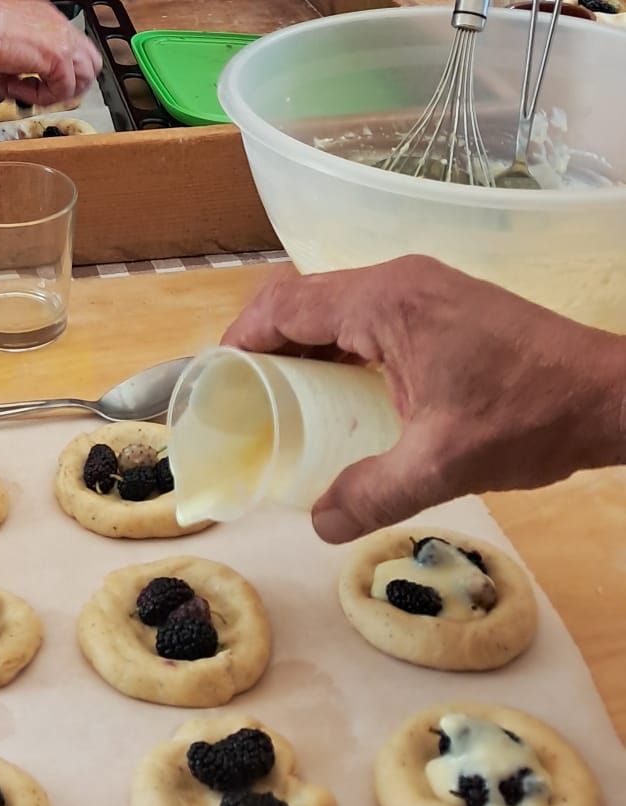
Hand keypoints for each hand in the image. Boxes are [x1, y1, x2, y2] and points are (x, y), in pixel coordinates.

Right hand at [0, 0, 101, 104]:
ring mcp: (63, 39)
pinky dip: (41, 97)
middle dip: (72, 83)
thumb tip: (13, 91)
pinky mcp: (58, 56)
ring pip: (85, 76)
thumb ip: (16, 70)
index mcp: (47, 18)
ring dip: (59, 91)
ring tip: (31, 93)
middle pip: (90, 62)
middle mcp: (60, 25)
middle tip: (47, 92)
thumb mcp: (3, 48)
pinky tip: (17, 89)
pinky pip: (62, 90)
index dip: (60, 71)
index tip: (38, 80)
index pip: (73, 48)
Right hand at [221, 254, 625, 542]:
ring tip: (286, 401)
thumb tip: (318, 524)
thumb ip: (374, 492)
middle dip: (268, 344)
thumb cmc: (527, 417)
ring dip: (307, 345)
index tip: (218, 380)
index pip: (286, 304)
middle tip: (245, 398)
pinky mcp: (444, 303)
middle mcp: (397, 281)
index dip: (242, 338)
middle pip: (306, 299)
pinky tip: (345, 394)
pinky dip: (344, 347)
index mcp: (386, 302)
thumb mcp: (444, 464)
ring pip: (339, 306)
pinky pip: (371, 316)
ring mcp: (424, 288)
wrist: (610, 395)